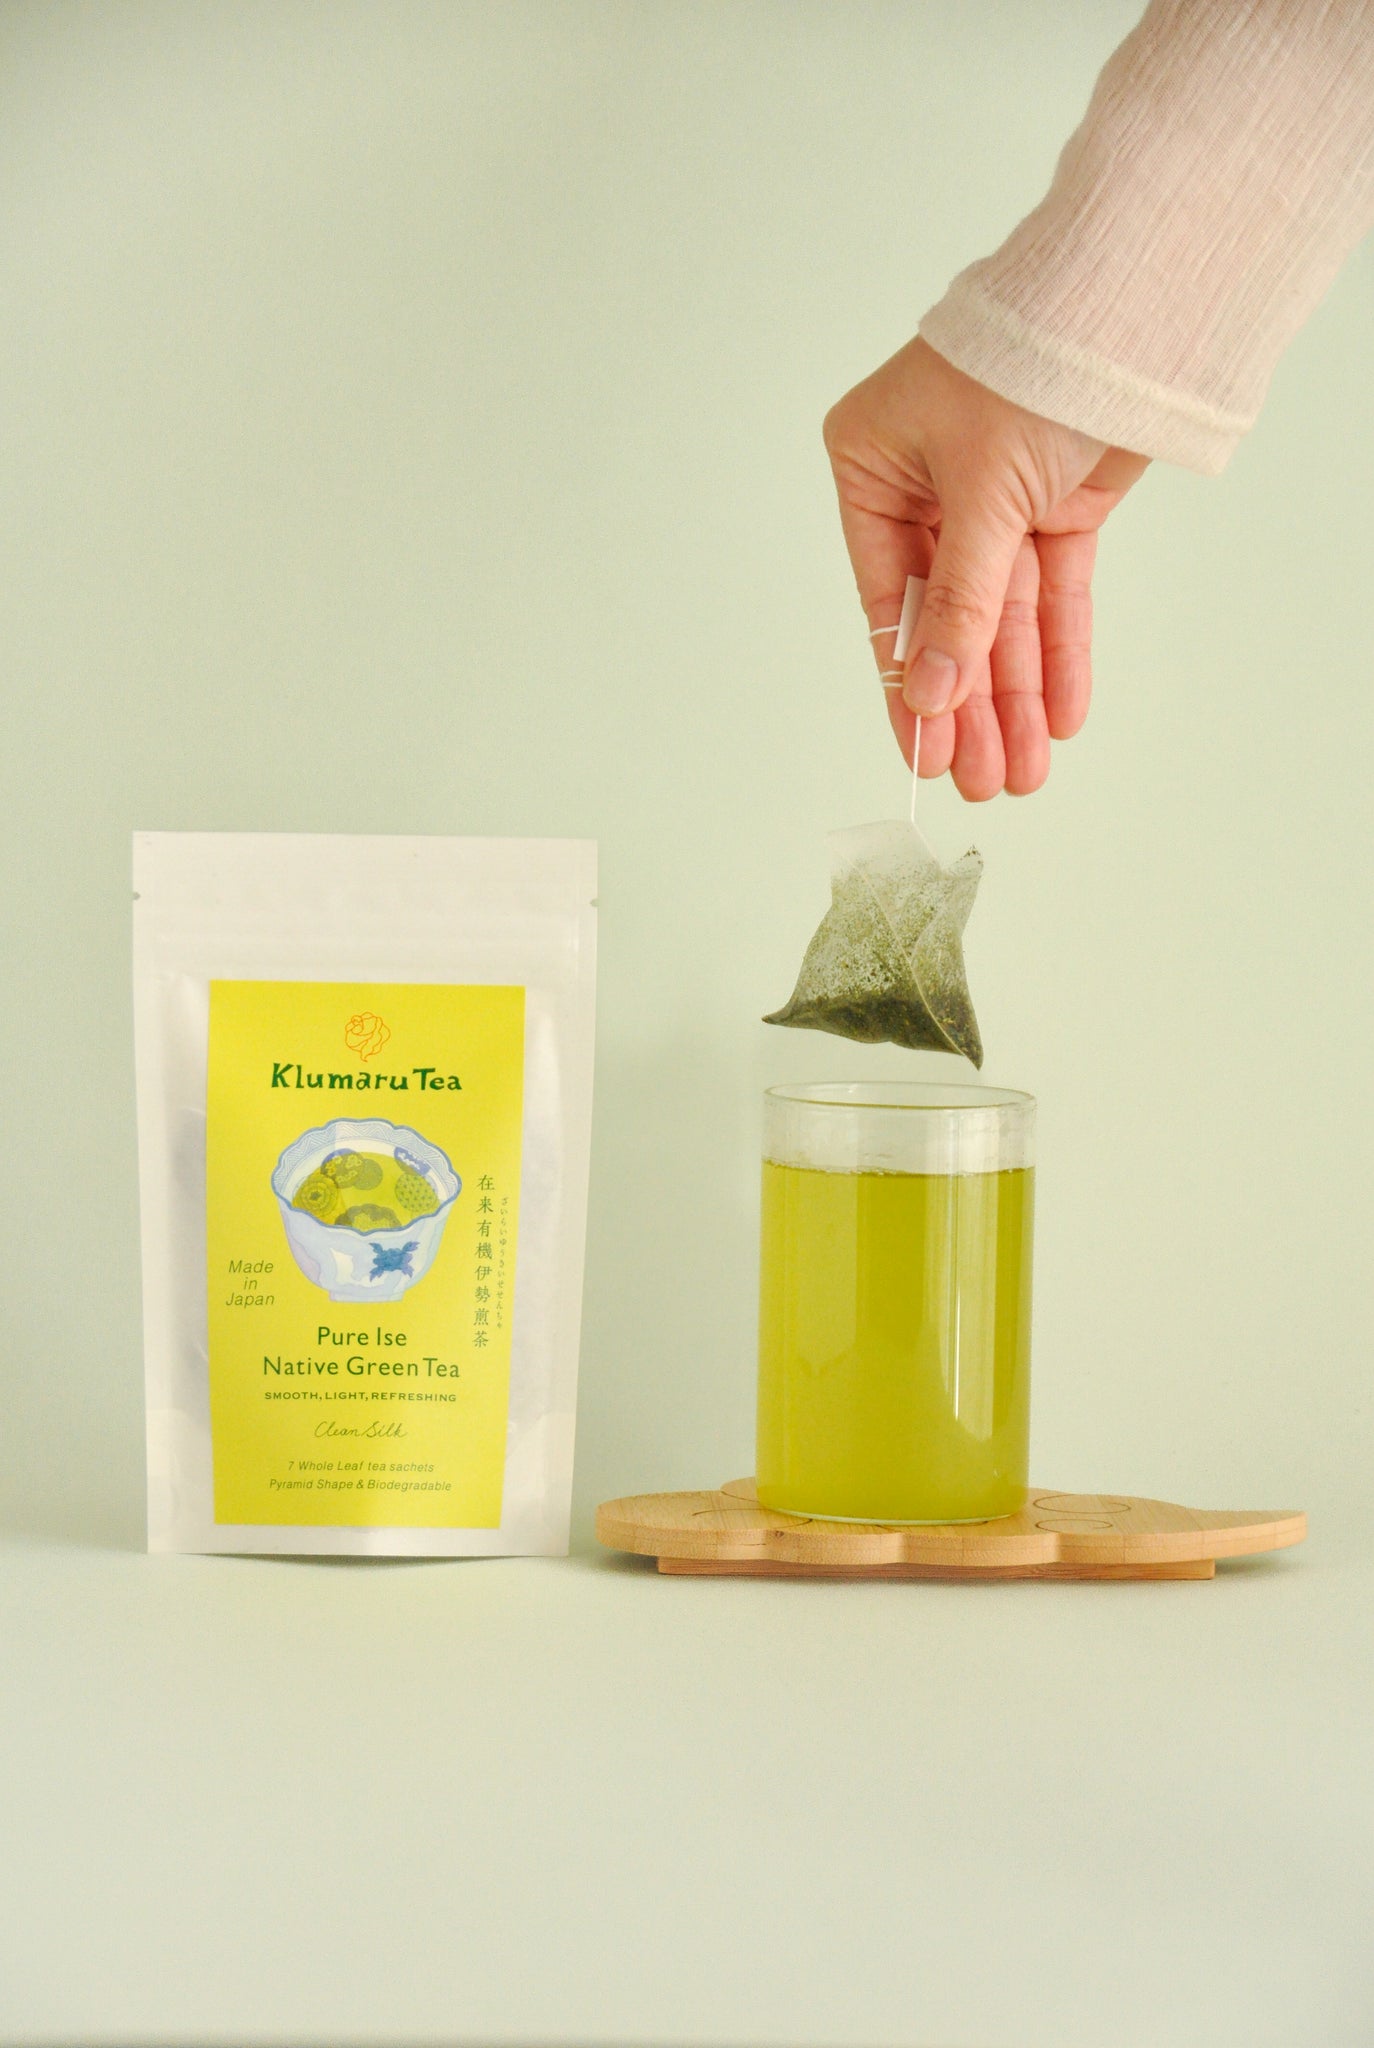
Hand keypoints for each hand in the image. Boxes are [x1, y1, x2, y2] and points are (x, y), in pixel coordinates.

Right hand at [823, 337, 1148, 797]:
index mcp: (873, 467)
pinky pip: (1052, 596)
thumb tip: (929, 698)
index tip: (925, 751)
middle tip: (982, 779)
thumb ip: (960, 606)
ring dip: (1015, 696)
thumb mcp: (980, 498)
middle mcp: (925, 488)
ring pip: (1002, 620)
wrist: (1126, 310)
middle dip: (971, 706)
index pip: (889, 598)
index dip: (911, 683)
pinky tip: (1059, 716)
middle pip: (949, 621)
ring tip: (1024, 770)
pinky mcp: (1054, 508)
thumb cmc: (1024, 368)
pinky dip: (1057, 653)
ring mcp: (992, 502)